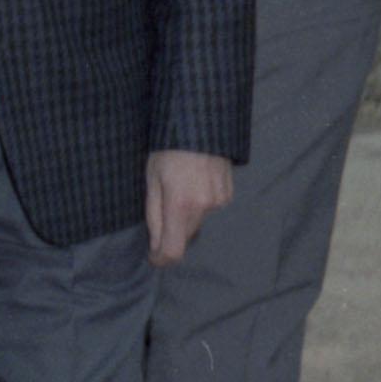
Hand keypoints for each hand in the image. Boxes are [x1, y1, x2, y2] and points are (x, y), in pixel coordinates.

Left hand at [145, 150, 234, 268]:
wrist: (200, 122)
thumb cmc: (167, 148)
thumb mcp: (152, 179)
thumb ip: (154, 215)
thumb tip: (156, 245)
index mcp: (180, 204)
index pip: (173, 250)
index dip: (161, 259)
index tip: (153, 257)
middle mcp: (204, 206)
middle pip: (185, 237)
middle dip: (171, 233)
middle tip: (161, 210)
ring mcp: (219, 201)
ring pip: (198, 223)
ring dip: (186, 217)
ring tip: (179, 189)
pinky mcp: (228, 193)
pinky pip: (210, 210)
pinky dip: (200, 205)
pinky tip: (194, 183)